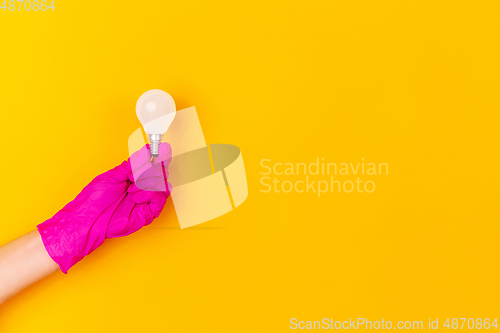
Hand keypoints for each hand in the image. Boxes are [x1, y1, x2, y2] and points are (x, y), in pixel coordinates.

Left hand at [37, 142, 171, 273]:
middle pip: (162, 174)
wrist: (88, 218)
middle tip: (136, 174)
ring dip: (149, 183)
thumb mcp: (113, 176)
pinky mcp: (148, 213)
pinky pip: (160, 199)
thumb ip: (131, 164)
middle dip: (151, 170)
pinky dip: (149, 194)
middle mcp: (143, 189)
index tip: (160, 150)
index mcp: (135, 179)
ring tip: (132, 187)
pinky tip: (136, 196)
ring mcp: (147, 201)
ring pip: (163, 185)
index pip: (154, 166)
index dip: (160, 158)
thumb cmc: (94, 200)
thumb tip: (146, 152)